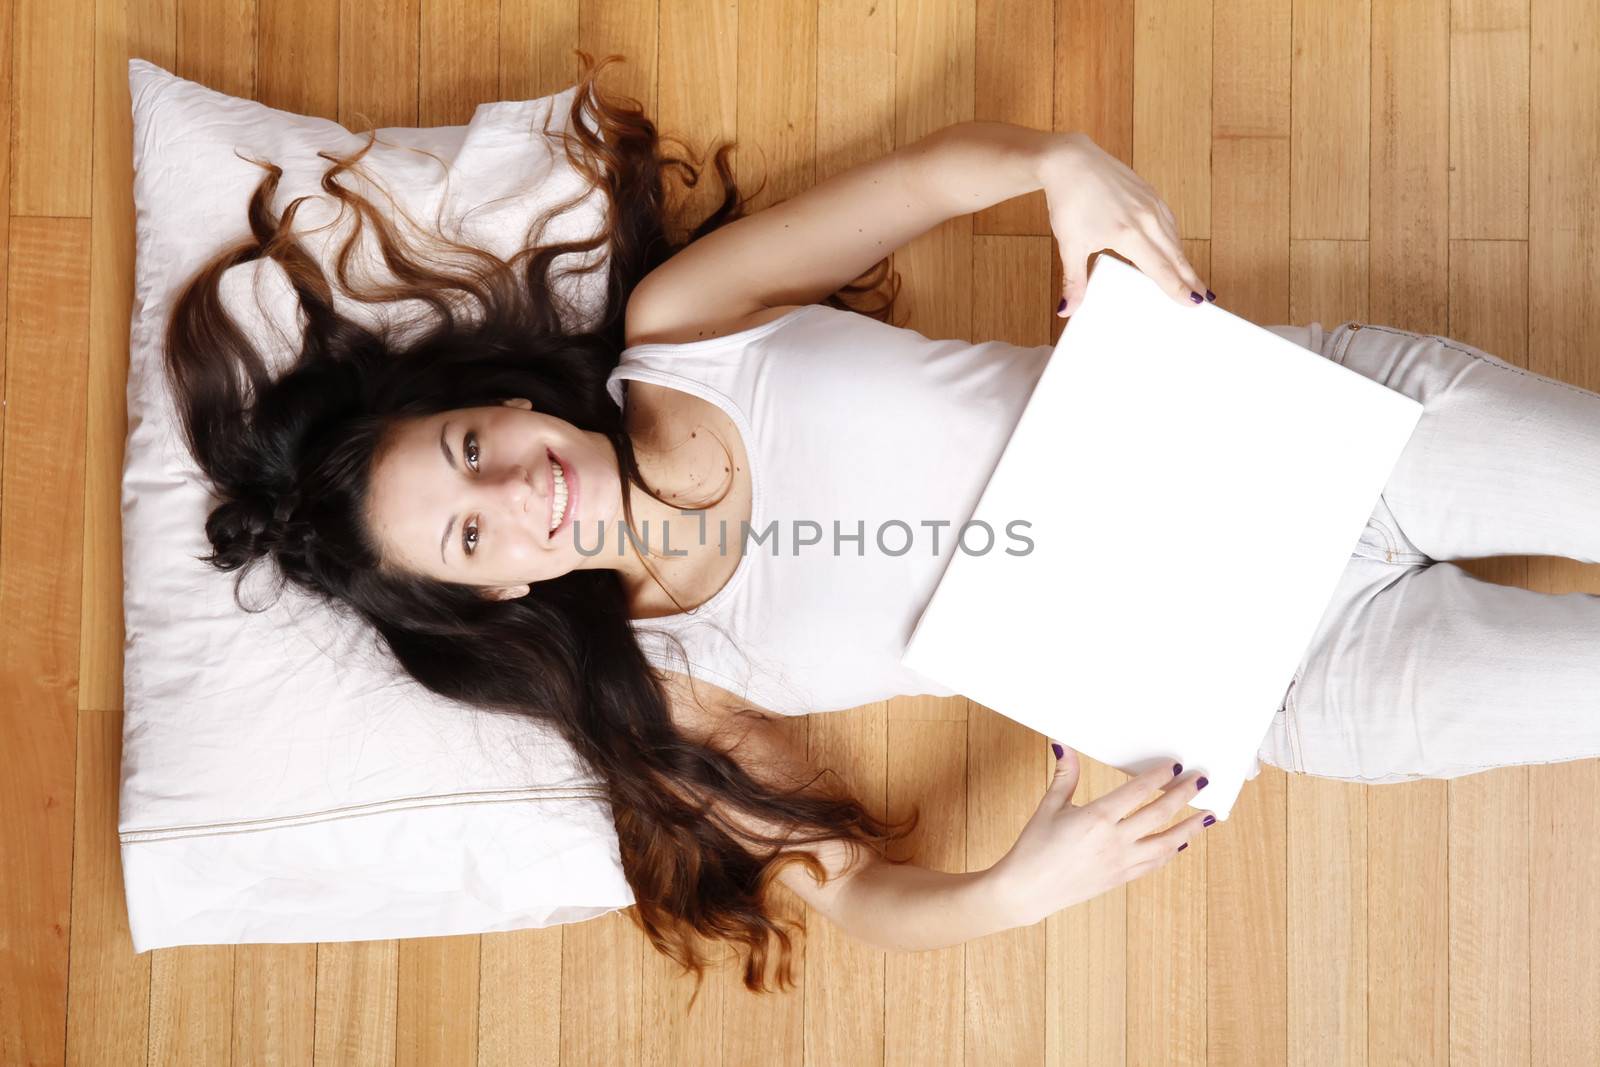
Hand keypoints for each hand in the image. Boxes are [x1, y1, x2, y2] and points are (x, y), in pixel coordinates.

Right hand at [988, 741, 1213, 927]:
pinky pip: (1154, 863)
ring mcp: (1120, 862)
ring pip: (1166, 843)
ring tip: (1207, 815)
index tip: (1174, 765)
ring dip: (1190, 827)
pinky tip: (1181, 843)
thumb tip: (1064, 746)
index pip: (1138, 792)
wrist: (1026, 890)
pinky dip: (1171, 851)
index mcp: (1097, 818)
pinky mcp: (1120, 878)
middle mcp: (1114, 841)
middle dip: (1184, 794)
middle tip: (1201, 780)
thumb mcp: (1050, 806)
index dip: (1160, 776)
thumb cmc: (1034, 847)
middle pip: (1160, 814)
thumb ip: (1065, 775)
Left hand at [1039, 132, 1212, 317]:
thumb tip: (1067, 310)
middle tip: (1206, 299)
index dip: (1178, 289)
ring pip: (1174, 238)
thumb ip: (1074, 281)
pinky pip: (1168, 221)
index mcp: (1128, 235)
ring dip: (1184, 260)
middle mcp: (1146, 219)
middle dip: (1191, 279)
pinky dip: (1173, 239)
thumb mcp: (1069, 246)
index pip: (1160, 270)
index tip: (1194, 303)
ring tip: (1192, 279)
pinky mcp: (1149, 193)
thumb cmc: (1069, 201)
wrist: (1069, 161)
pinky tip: (1173, 248)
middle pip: (1175, 256)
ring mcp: (1150, 204)